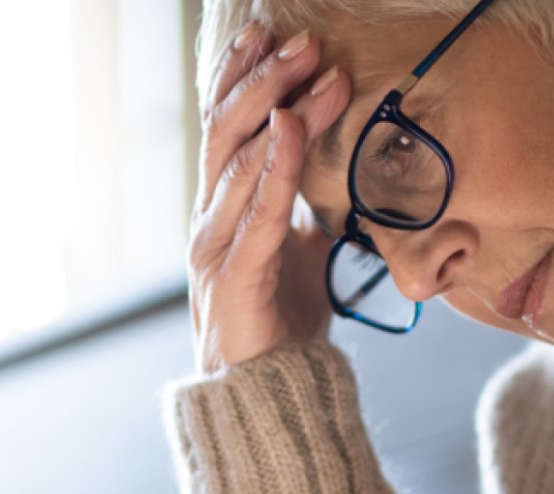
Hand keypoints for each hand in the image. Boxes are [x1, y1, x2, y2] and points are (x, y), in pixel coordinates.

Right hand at [188, 24, 355, 374]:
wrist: (271, 397)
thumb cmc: (284, 322)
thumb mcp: (304, 249)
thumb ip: (308, 207)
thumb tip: (344, 169)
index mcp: (222, 207)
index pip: (224, 126)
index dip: (240, 76)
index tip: (269, 34)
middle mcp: (208, 218)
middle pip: (226, 130)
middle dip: (264, 78)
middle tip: (303, 40)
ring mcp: (214, 247)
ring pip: (240, 160)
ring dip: (278, 108)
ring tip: (314, 71)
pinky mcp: (233, 277)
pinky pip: (257, 211)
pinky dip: (276, 166)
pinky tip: (291, 129)